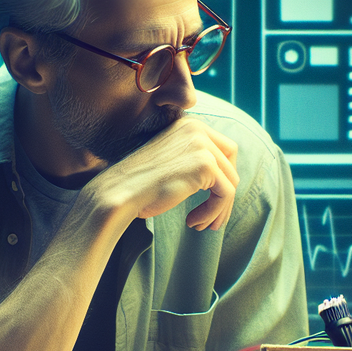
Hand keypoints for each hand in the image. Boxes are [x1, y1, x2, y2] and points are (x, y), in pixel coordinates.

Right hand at [90, 117, 238, 230]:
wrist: (119, 192)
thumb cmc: (139, 185)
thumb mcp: (172, 163)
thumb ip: (195, 161)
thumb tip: (228, 180)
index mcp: (189, 125)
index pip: (224, 148)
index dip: (222, 176)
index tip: (212, 198)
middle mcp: (197, 129)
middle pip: (231, 163)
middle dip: (226, 192)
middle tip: (213, 216)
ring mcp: (203, 145)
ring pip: (230, 182)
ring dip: (219, 208)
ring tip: (202, 225)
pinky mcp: (206, 165)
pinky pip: (225, 195)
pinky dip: (214, 212)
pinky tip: (193, 222)